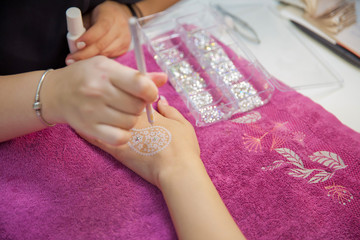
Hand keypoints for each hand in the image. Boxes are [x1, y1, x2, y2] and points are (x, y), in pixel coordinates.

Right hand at [42, 56, 166, 145]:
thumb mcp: (110, 67)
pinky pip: (120, 138)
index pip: (140, 85)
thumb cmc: (87, 76)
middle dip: (140, 104)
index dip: (151, 91)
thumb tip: (164, 78)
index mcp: (106, 71)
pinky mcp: (90, 129)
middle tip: (131, 101)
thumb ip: (138, 76)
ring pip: (131, 122)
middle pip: (137, 105)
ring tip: (121, 111)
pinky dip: (124, 134)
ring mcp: (92, 111)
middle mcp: (98, 91)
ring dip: (131, 118)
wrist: (56, 93)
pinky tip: (119, 126)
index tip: (149, 93)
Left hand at [66, 1, 132, 63]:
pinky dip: (99, 58)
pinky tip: (91, 58)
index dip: (89, 38)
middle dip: (85, 54)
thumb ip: (83, 27)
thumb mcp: (90, 16)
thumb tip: (74, 44)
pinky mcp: (125, 48)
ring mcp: (124, 39)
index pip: (101, 29)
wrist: (120, 16)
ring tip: (78, 60)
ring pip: (106, 53)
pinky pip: (110, 56)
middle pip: (102, 45)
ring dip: (91, 58)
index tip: (77, 45)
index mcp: (110, 17)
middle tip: (71, 59)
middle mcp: (120, 28)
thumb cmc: (101, 16)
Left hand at [80, 96, 201, 187]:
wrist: (176, 170)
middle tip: (98, 91)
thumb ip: (170, 110)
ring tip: (82, 103)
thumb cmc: (183, 148)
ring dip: (95, 110)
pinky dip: (89, 132)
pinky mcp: (118, 150)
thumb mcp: (182, 125)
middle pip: (117, 104)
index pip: (135, 96)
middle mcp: (134, 120)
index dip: (129, 91)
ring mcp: (124, 135)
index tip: (122, 88)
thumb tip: (161, 100)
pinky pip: (99, 139)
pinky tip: (79, 126)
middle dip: (108, 97)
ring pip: (105, 118)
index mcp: (149, 112)